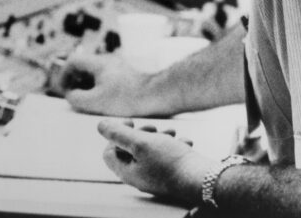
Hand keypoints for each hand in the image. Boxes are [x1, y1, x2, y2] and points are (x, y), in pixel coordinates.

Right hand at [59, 53, 157, 115]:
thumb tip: (71, 95)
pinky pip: (110, 80)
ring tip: (90, 103)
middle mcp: (109, 61)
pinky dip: (103, 89)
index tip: (64, 90)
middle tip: (75, 97)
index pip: (73, 61)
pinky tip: (108, 103)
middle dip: (77, 81)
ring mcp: (121, 68)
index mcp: (99, 63)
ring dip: (90, 86)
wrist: (159, 93)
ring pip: (98, 74)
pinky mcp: (130, 76)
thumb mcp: (97, 101)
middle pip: (85, 67)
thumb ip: (78, 98)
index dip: (64, 75)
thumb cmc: (129, 97)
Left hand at [97, 119, 211, 204]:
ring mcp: (156, 178)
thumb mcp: (140, 143)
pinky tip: (183, 142)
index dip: (116, 135)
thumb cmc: (169, 161)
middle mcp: (139, 177)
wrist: (200, 179)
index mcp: (127, 172)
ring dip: (158, 138)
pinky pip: (166, 158)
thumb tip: (100, 126)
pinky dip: (172, 147)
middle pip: (130, 152)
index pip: (109, 152)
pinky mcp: (170, 176)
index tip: (131, 123)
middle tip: (152, 128)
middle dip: (140, 134)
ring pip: (150, 153)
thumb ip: (119, 134)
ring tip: (171, 132)